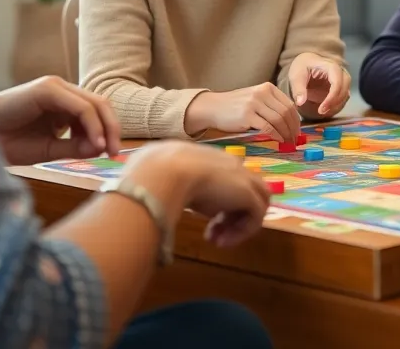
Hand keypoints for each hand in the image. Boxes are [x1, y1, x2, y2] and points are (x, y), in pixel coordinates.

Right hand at [0, 75, 120, 165]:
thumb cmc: (8, 143)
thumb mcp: (49, 149)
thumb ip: (75, 146)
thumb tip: (103, 147)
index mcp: (63, 103)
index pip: (97, 112)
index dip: (109, 131)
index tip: (113, 155)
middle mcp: (62, 91)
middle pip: (101, 105)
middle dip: (112, 128)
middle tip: (116, 152)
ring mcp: (55, 87)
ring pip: (94, 104)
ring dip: (105, 127)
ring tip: (105, 149)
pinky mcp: (48, 88)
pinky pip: (80, 106)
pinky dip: (92, 124)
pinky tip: (94, 142)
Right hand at [127, 142, 269, 248]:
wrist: (163, 172)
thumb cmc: (151, 173)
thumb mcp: (154, 175)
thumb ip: (158, 182)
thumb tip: (142, 193)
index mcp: (209, 158)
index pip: (224, 179)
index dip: (215, 203)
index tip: (201, 220)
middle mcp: (229, 166)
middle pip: (245, 190)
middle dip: (230, 214)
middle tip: (211, 233)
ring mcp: (241, 179)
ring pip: (256, 202)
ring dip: (237, 225)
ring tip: (217, 241)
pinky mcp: (248, 195)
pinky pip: (256, 217)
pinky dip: (241, 233)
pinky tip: (220, 241)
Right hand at [185, 83, 300, 142]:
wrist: (213, 107)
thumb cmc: (234, 106)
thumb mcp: (255, 98)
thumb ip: (271, 105)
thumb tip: (290, 122)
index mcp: (267, 88)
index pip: (289, 104)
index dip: (296, 119)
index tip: (297, 130)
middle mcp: (262, 93)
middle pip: (286, 112)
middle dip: (293, 128)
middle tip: (295, 139)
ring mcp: (254, 103)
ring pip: (279, 120)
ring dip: (286, 133)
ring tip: (288, 142)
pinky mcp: (247, 115)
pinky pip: (268, 127)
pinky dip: (276, 135)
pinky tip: (278, 140)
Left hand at [286, 52, 350, 117]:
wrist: (305, 64)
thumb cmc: (301, 67)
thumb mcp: (296, 76)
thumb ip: (298, 89)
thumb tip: (300, 102)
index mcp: (330, 66)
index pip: (337, 82)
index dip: (331, 98)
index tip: (321, 109)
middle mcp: (340, 71)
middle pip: (344, 88)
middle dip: (335, 102)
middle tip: (321, 111)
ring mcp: (342, 78)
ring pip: (346, 93)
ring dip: (336, 105)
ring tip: (322, 111)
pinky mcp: (341, 86)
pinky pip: (343, 97)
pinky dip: (336, 105)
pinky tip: (325, 109)